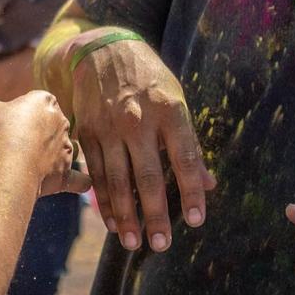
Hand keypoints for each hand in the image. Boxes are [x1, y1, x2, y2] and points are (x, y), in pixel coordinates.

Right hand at [0, 91, 75, 195]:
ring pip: (65, 149)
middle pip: (54, 124)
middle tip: (18, 143)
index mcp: (45, 101)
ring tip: (33, 163)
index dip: (25, 111)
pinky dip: (79, 182)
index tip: (12, 122)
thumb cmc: (1, 130)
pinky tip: (81, 185)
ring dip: (54, 154)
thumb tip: (0, 114)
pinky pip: (78, 179)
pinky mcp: (66, 172)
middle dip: (40, 132)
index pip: (39, 101)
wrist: (12, 161)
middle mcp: (62, 122)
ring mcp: (67, 148)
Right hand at [66, 32, 210, 251]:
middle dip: (155, 215)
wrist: (102, 49)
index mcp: (169, 110)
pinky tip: (112, 222)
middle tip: (162, 245)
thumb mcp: (176, 99)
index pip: (185, 159)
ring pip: (118, 180)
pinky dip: (104, 200)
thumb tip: (207, 183)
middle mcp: (138, 120)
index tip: (197, 220)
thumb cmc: (148, 78)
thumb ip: (189, 142)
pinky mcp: (87, 132)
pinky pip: (97, 173)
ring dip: (126, 216)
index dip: (191, 192)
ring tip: (134, 243)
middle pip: (148, 177)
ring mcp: (109, 127)